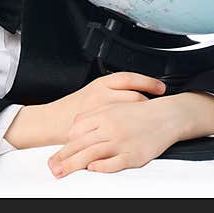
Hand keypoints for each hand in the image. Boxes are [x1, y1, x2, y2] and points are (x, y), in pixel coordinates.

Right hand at [46, 72, 165, 143]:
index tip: (160, 88)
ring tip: (149, 121)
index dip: (148, 82)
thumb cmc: (72, 108)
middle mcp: (101, 96)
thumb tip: (136, 91)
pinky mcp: (99, 130)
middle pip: (134, 96)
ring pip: (131, 113)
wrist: (52, 122)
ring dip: (143, 117)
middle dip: (148, 103)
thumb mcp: (91, 92)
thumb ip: (111, 91)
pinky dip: (133, 130)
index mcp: (100, 85)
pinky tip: (139, 134)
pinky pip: (122, 129)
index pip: (130, 78)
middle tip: (156, 108)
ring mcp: (101, 114)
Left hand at [47, 96, 190, 177]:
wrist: (167, 115)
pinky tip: (92, 169)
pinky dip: (102, 167)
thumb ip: (94, 117)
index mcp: (104, 114)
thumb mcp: (114, 108)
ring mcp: (122, 141)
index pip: (77, 130)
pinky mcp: (135, 154)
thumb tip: (74, 130)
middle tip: (51, 168)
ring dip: (74, 165)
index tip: (55, 155)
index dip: (65, 144)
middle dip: (63, 157)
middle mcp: (110, 127)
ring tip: (61, 172)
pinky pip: (115, 163)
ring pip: (92, 154)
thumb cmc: (140, 113)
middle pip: (80, 144)